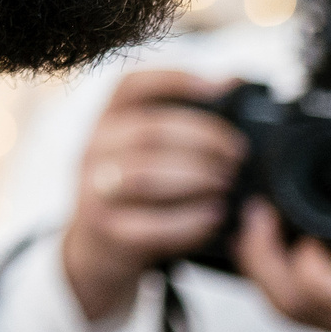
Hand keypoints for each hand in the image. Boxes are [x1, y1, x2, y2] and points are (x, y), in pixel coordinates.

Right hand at [61, 70, 246, 321]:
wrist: (95, 250)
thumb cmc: (135, 192)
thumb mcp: (144, 150)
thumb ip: (181, 119)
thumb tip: (235, 83)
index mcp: (107, 120)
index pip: (131, 85)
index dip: (175, 81)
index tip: (218, 88)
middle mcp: (93, 149)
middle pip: (148, 131)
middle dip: (203, 139)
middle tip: (237, 153)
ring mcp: (94, 191)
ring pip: (145, 175)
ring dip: (196, 177)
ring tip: (226, 182)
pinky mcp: (106, 231)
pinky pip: (151, 224)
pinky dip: (190, 220)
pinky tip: (214, 216)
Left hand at [235, 105, 330, 331]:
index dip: (308, 267)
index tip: (308, 232)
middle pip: (294, 306)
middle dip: (263, 257)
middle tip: (263, 209)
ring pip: (283, 310)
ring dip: (260, 263)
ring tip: (263, 217)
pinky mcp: (328, 325)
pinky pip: (286, 307)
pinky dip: (269, 273)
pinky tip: (268, 238)